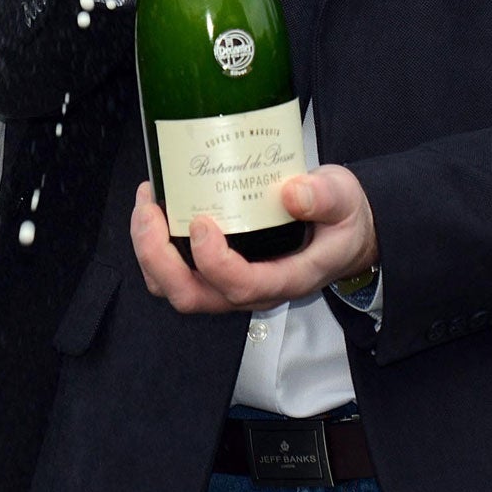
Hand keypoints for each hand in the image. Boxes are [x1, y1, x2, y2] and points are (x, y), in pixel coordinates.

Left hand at [131, 168, 377, 314]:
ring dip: (149, 253)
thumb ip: (324, 196)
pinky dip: (155, 245)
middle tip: (150, 211)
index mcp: (287, 277)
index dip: (213, 261)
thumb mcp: (344, 199)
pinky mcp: (217, 270)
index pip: (242, 286)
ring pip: (177, 288)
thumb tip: (292, 194)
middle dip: (159, 258)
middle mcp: (253, 289)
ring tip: (146, 206)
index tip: (202, 222)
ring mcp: (230, 283)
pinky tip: (155, 206)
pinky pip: (175, 272)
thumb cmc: (341, 219)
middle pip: (193, 296)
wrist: (345, 232)